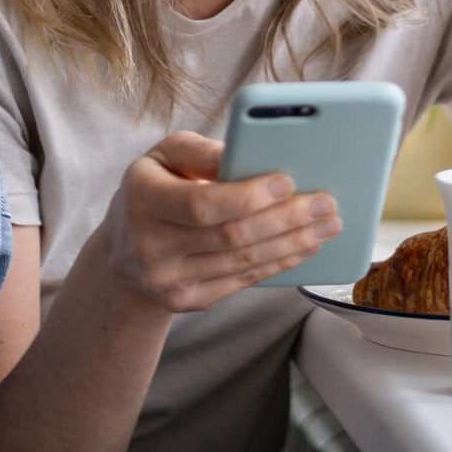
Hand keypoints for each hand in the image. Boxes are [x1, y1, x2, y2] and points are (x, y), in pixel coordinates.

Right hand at [93, 133, 340, 313]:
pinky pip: (244, 281)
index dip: (249, 196)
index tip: (288, 181)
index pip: (202, 204)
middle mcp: (150, 245)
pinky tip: (305, 246)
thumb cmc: (156, 188)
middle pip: (232, 236)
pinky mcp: (187, 301)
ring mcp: (168, 280)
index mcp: (143, 199)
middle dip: (287, 219)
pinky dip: (281, 263)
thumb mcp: (165, 156)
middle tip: (326, 203)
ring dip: (294, 243)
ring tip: (327, 224)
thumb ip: (202, 150)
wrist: (124, 252)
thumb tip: (247, 153)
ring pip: (244, 261)